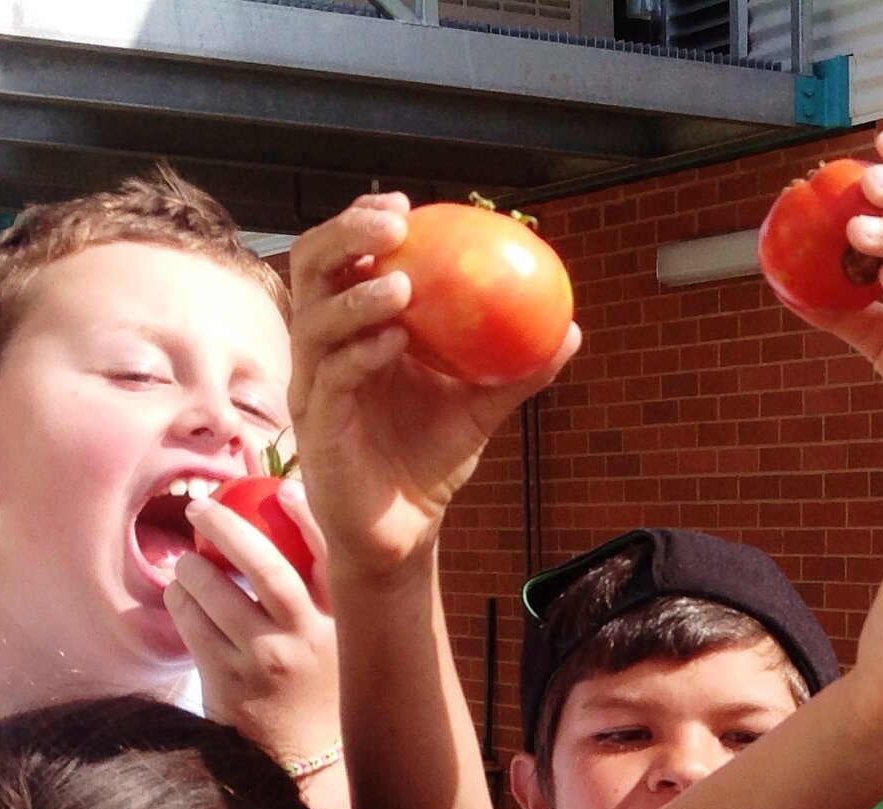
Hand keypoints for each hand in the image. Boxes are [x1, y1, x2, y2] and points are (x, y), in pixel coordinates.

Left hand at [168, 482, 339, 762]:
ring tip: (187, 563)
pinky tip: (179, 597)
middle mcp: (306, 639)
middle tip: (202, 508)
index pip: (330, 558)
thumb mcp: (336, 645)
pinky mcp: (227, 680)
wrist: (299, 763)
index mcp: (339, 624)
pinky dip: (180, 602)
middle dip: (228, 527)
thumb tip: (292, 525)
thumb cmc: (315, 691)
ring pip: (216, 592)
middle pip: (266, 567)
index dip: (308, 517)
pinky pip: (191, 624)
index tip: (284, 490)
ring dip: (192, 567)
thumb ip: (323, 597)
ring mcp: (265, 660)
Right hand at [287, 196, 578, 582]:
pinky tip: (394, 342)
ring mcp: (313, 385)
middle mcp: (325, 347)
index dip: (364, 223)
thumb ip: (517, 368)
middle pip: (313, 269)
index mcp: (355, 328)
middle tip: (391, 227)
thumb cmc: (429, 459)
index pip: (345, 258)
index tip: (408, 206)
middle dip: (346, 237)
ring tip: (401, 287)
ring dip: (356, 297)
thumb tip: (569, 329)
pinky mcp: (315, 426)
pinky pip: (331, 377)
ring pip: (314, 320)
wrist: (405, 528)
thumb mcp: (480, 406)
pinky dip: (361, 353)